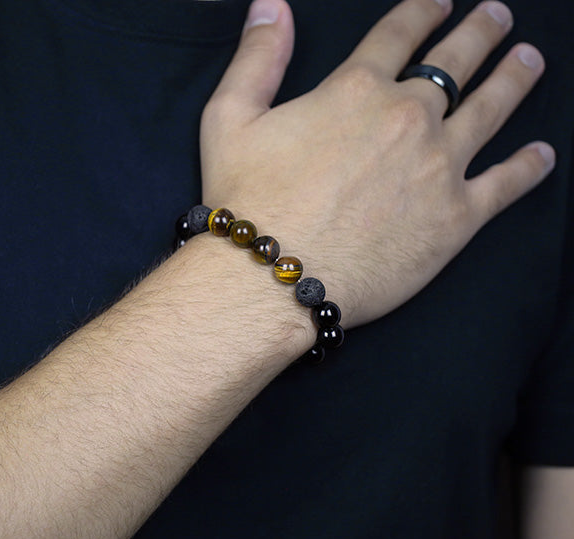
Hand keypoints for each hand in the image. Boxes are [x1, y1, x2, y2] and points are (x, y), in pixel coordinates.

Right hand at [199, 0, 554, 327]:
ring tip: (530, 61)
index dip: (423, 11)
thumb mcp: (229, 119)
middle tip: (498, 17)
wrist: (276, 278)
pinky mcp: (455, 218)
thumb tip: (270, 6)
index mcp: (356, 90)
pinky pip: (505, 184)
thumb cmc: (249, 202)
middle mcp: (407, 118)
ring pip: (491, 109)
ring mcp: (439, 166)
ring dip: (514, 80)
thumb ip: (256, 58)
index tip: (441, 1)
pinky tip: (542, 154)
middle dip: (480, 32)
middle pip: (455, 62)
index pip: (399, 34)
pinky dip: (528, 167)